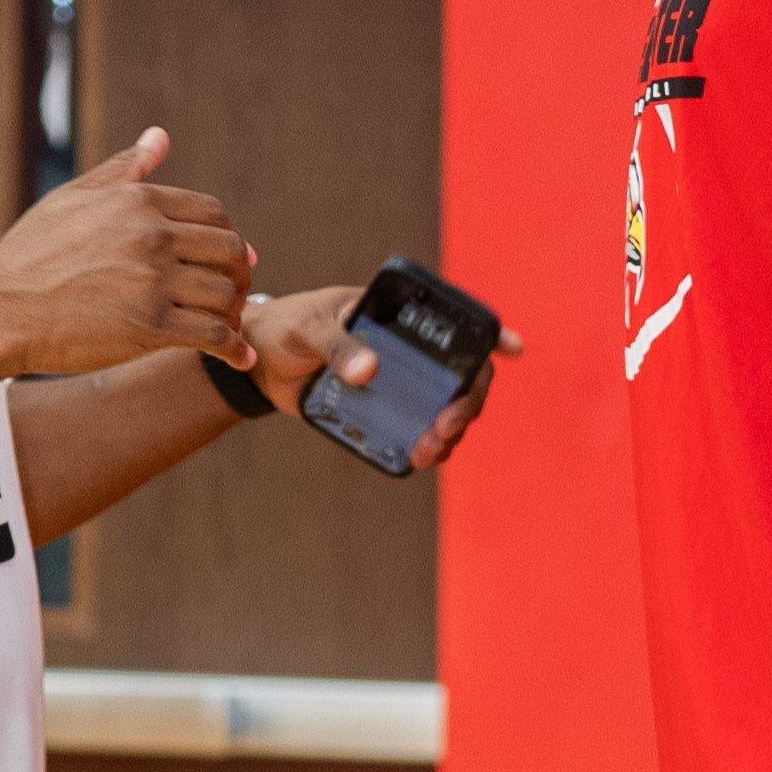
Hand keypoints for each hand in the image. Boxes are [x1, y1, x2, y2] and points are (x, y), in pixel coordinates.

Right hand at [0, 131, 255, 378]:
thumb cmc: (30, 253)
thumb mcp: (73, 198)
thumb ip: (124, 170)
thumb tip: (160, 137)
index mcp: (139, 201)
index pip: (213, 213)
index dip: (227, 237)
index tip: (228, 258)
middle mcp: (152, 236)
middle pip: (229, 250)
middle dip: (239, 273)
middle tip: (238, 292)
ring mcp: (153, 282)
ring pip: (226, 293)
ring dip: (236, 311)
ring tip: (232, 324)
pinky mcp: (150, 327)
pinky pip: (214, 334)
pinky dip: (233, 347)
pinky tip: (239, 357)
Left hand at [242, 286, 524, 468]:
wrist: (257, 360)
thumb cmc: (285, 328)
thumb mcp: (309, 330)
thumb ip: (336, 347)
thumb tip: (370, 373)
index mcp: (399, 314)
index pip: (454, 322)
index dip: (491, 335)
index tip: (514, 349)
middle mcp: (409, 346)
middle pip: (462, 373)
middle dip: (465, 404)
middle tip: (444, 429)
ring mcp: (402, 378)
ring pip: (447, 404)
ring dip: (451, 429)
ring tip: (428, 451)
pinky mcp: (387, 407)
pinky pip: (422, 424)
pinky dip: (432, 443)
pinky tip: (425, 457)